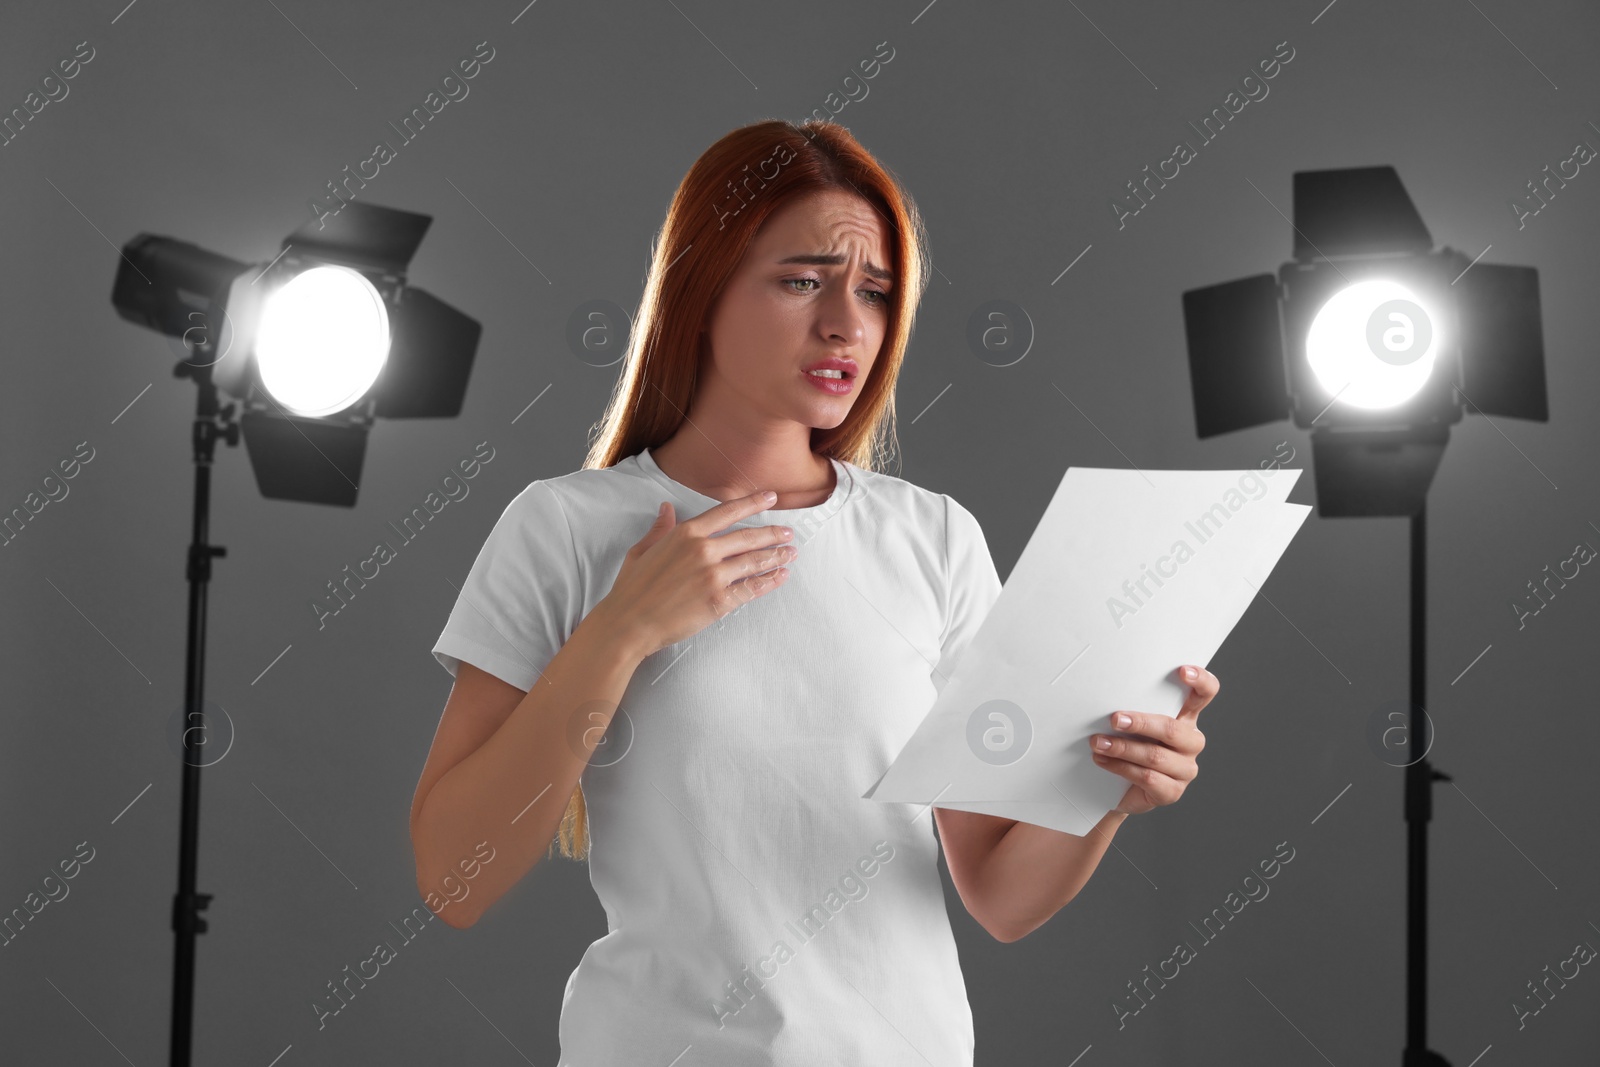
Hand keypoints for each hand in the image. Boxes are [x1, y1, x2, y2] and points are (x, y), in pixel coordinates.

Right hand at [594, 490, 797, 659]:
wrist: (628, 623)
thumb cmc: (631, 588)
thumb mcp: (641, 550)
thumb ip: (660, 529)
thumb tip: (667, 508)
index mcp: (685, 534)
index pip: (727, 512)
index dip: (752, 503)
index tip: (771, 498)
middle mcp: (703, 550)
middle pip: (748, 537)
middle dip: (773, 534)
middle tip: (789, 533)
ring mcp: (713, 576)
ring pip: (754, 562)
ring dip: (776, 557)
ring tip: (790, 554)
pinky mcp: (719, 601)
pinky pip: (751, 588)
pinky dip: (769, 582)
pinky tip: (780, 577)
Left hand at [1089, 665, 1217, 815]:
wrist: (1119, 789)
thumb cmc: (1128, 747)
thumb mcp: (1133, 725)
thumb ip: (1132, 710)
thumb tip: (1106, 697)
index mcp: (1185, 718)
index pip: (1205, 694)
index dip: (1200, 681)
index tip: (1182, 671)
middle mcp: (1190, 742)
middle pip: (1172, 729)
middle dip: (1140, 723)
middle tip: (1114, 719)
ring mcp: (1185, 769)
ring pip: (1156, 756)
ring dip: (1123, 748)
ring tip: (1098, 743)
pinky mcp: (1172, 792)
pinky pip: (1148, 778)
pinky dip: (1121, 768)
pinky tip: (1103, 760)